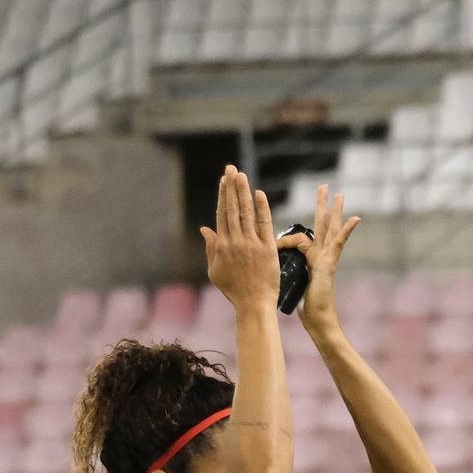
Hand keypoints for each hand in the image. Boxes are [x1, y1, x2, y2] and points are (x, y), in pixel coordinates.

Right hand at [200, 165, 280, 309]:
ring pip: (246, 212)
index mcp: (222, 245)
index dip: (222, 196)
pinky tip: (259, 194)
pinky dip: (261, 208)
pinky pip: (264, 224)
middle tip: (231, 168)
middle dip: (231, 187)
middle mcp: (235, 241)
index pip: (222, 214)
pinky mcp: (267, 249)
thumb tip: (204, 228)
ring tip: (241, 175)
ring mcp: (251, 244)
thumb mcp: (215, 270)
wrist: (253, 304)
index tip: (223, 181)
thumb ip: (211, 248)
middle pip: (232, 208)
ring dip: (243, 192)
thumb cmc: (234, 290)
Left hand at [279, 183, 361, 330]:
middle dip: (322, 206)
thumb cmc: (303, 305)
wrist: (317, 318)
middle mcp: (320, 254)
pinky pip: (339, 243)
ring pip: (330, 228)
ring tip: (338, 194)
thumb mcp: (288, 281)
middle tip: (324, 188)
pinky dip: (347, 230)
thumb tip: (267, 267)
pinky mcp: (330, 262)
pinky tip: (355, 219)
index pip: (298, 238)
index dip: (284, 241)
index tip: (275, 247)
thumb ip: (283, 270)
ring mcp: (327, 257)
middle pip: (321, 225)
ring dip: (334, 210)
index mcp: (310, 258)